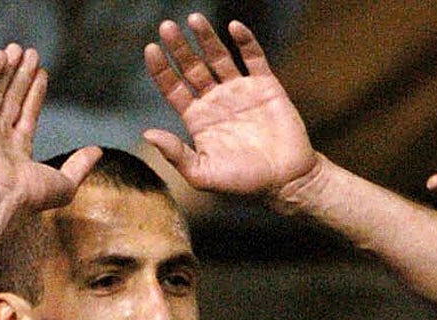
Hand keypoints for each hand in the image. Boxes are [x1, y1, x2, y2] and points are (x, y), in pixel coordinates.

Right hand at [0, 44, 99, 210]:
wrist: (2, 197)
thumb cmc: (30, 196)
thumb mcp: (66, 182)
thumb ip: (80, 165)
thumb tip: (97, 152)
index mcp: (17, 151)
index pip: (27, 114)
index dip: (35, 93)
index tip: (43, 74)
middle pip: (12, 98)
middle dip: (21, 76)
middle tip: (32, 54)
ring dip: (7, 69)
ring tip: (19, 48)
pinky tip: (1, 56)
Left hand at [143, 14, 317, 200]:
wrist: (287, 181)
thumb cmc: (244, 183)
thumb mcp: (204, 175)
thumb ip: (177, 155)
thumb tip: (148, 133)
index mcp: (198, 119)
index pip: (173, 87)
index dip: (161, 69)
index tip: (152, 49)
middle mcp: (216, 100)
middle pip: (192, 66)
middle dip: (180, 47)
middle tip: (167, 26)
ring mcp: (240, 91)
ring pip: (219, 57)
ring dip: (207, 38)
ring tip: (194, 19)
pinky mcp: (266, 86)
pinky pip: (253, 58)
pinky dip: (245, 41)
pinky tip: (234, 28)